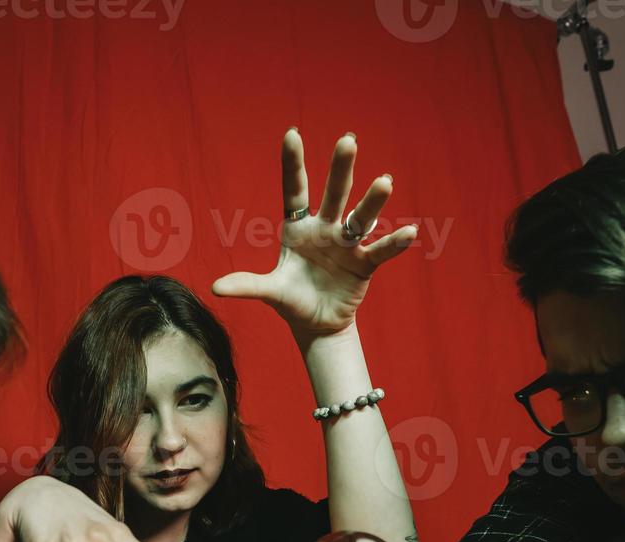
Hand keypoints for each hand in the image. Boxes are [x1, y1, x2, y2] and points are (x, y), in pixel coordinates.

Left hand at [212, 129, 416, 336]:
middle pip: (334, 194)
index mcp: (298, 228)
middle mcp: (325, 228)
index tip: (291, 134)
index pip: (295, 190)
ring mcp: (346, 244)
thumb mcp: (270, 291)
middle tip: (348, 140)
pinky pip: (379, 251)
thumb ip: (247, 285)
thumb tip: (215, 287)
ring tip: (385, 181)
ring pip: (360, 217)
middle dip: (341, 169)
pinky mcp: (363, 265)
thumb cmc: (292, 300)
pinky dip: (393, 243)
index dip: (293, 164)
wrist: (317, 324)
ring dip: (373, 200)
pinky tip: (409, 232)